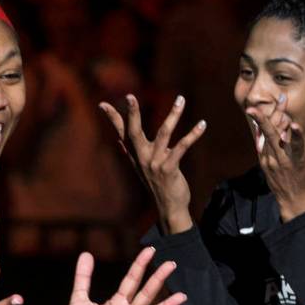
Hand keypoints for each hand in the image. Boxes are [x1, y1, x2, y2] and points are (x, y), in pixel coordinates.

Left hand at [61, 247, 186, 304]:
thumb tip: (86, 253)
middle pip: (145, 294)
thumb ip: (83, 278)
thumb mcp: (79, 299)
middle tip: (171, 264)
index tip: (151, 250)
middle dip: (157, 279)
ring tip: (181, 297)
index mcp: (117, 303)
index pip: (132, 280)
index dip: (140, 265)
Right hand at [100, 94, 205, 233]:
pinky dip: (193, 134)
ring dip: (173, 115)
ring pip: (163, 133)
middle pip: (134, 132)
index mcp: (135, 156)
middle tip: (130, 96)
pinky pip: (182, 147)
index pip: (121, 133)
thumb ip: (131, 152)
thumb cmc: (158, 184)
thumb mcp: (142, 168)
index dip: (112, 118)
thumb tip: (119, 141)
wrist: (169, 208)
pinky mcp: (169, 169)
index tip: (102, 104)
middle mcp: (142, 158)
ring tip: (181, 99)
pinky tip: (202, 124)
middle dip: (132, 114)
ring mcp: (155, 164)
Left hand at [246, 95, 304, 221]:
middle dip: (265, 121)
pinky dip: (262, 130)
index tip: (294, 123)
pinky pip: (261, 142)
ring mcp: (271, 161)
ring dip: (265, 120)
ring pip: (266, 137)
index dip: (296, 135)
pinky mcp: (264, 161)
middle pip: (273, 138)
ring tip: (263, 105)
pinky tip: (260, 116)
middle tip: (254, 108)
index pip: (298, 146)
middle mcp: (282, 160)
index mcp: (299, 161)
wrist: (292, 200)